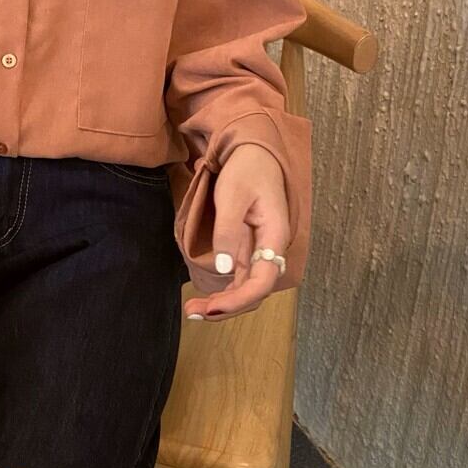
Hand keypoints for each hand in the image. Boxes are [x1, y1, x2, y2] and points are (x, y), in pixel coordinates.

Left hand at [183, 143, 289, 321]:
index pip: (262, 281)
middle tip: (192, 312)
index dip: (238, 300)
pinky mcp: (249, 248)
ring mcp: (260, 250)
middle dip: (227, 308)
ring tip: (194, 309)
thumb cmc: (246, 171)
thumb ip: (228, 231)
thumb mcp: (232, 196)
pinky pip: (241, 277)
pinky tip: (208, 296)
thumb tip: (225, 269)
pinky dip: (226, 290)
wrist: (254, 154)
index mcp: (274, 236)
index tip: (211, 307)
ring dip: (225, 303)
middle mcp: (271, 249)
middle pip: (255, 291)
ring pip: (248, 288)